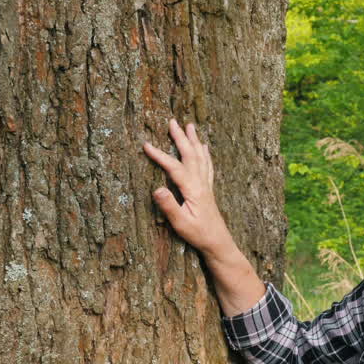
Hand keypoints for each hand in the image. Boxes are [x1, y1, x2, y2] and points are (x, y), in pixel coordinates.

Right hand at [142, 117, 265, 315]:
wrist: (218, 242)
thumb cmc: (198, 234)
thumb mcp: (181, 224)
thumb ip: (169, 206)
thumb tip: (157, 188)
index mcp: (193, 190)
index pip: (174, 167)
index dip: (160, 155)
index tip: (146, 144)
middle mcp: (201, 183)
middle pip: (190, 155)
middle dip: (180, 137)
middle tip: (172, 121)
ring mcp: (206, 185)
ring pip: (200, 157)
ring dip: (194, 140)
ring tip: (190, 125)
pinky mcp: (209, 189)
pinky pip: (208, 165)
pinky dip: (205, 153)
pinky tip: (204, 147)